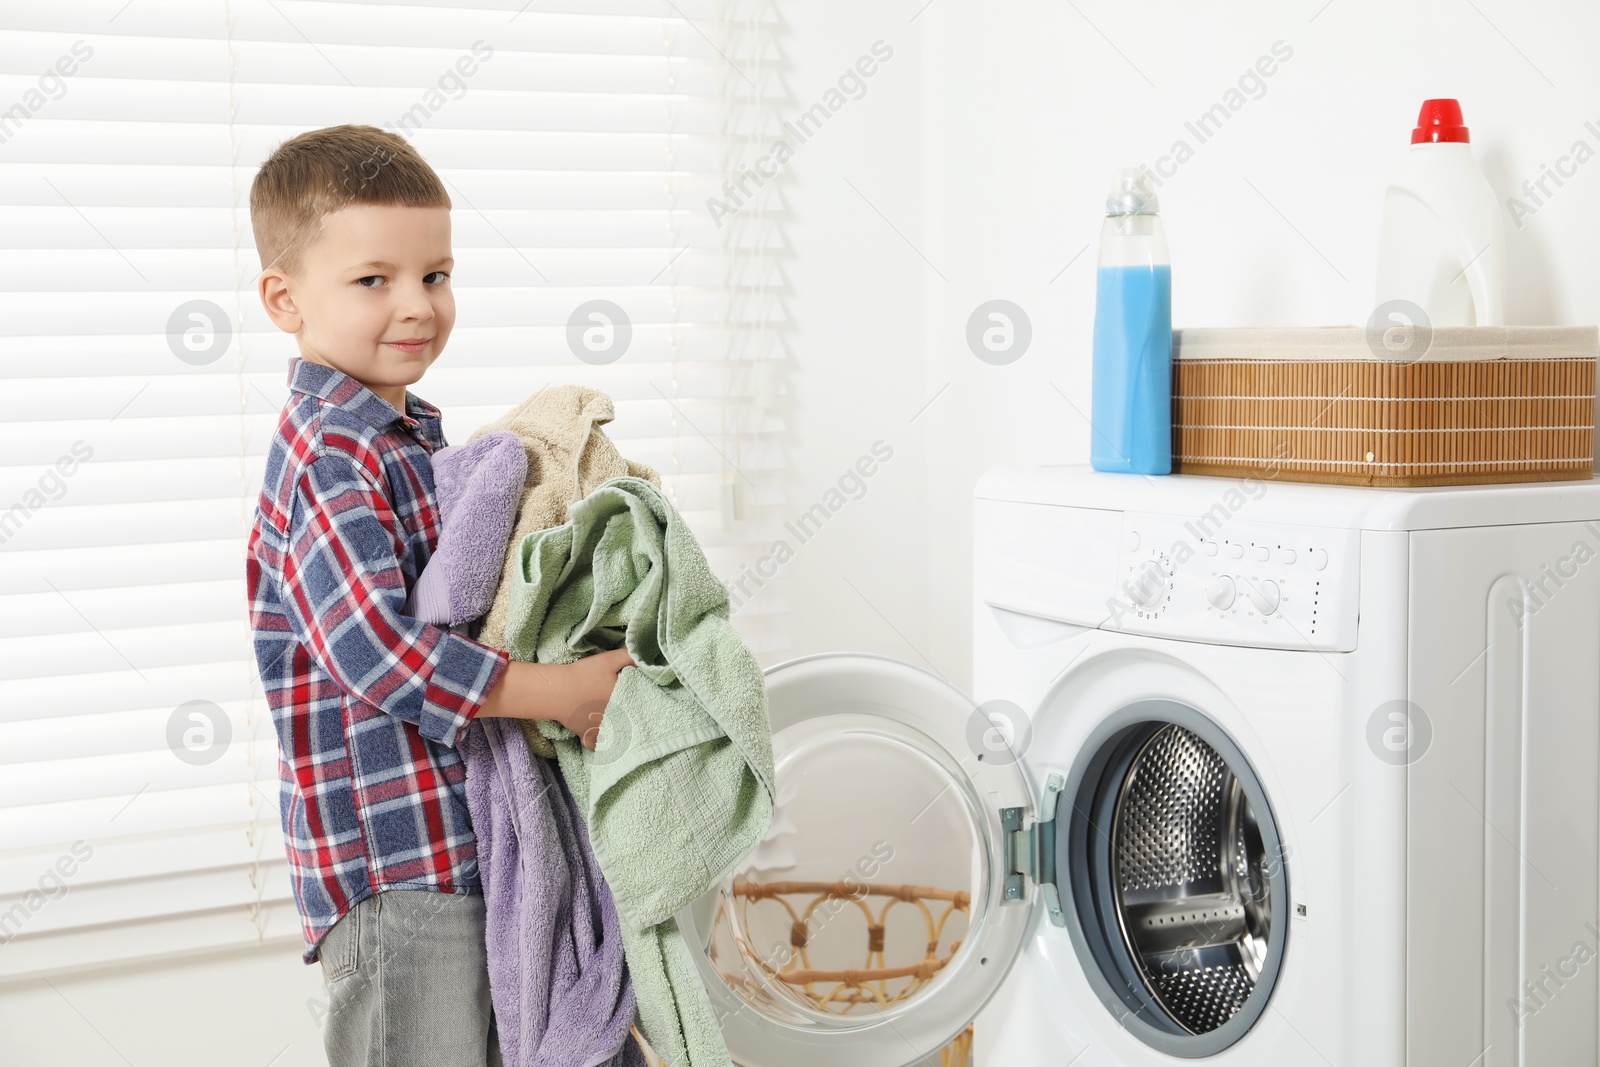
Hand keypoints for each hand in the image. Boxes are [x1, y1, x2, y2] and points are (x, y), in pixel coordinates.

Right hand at [476, 648, 633, 750]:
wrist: (559, 690)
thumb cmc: (584, 674)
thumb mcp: (609, 659)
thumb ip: (629, 657)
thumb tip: (642, 657)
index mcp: (623, 700)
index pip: (640, 702)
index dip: (641, 697)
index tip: (638, 694)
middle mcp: (616, 718)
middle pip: (629, 719)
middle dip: (629, 714)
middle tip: (625, 706)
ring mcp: (601, 729)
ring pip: (614, 733)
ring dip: (615, 728)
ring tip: (614, 720)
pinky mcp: (586, 734)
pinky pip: (594, 743)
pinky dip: (596, 741)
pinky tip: (597, 734)